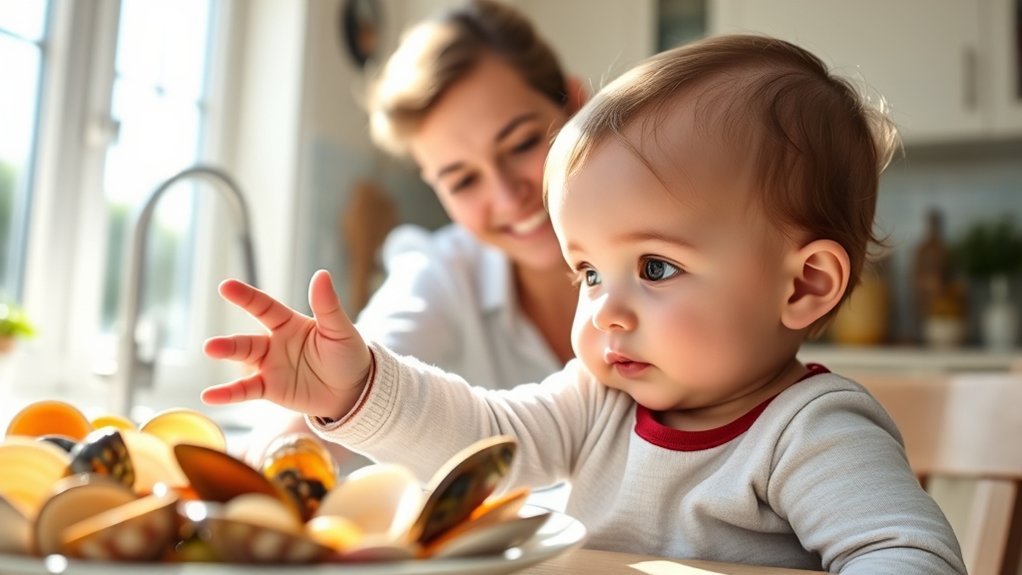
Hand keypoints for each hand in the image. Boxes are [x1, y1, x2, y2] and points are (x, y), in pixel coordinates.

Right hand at [200, 270, 370, 419]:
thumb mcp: (340, 330)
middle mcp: (274, 343)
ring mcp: (270, 366)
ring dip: (227, 356)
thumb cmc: (347, 355)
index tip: (226, 286)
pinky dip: (228, 394)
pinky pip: (246, 390)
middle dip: (229, 341)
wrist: (353, 390)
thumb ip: (328, 306)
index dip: (245, 297)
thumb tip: (321, 274)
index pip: (264, 307)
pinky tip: (210, 396)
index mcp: (290, 323)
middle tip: (211, 344)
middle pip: (247, 339)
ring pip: (243, 359)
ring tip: (210, 352)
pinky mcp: (271, 388)